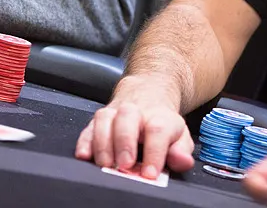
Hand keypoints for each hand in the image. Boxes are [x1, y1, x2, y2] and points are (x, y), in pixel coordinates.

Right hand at [74, 75, 193, 180]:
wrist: (147, 93)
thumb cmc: (161, 122)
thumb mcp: (179, 136)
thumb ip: (181, 150)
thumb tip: (181, 160)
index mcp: (159, 117)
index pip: (158, 130)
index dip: (154, 153)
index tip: (150, 173)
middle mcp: (135, 112)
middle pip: (128, 117)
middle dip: (125, 142)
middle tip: (125, 164)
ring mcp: (114, 113)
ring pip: (104, 119)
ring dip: (103, 143)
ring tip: (106, 164)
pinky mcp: (97, 121)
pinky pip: (87, 127)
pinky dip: (85, 142)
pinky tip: (85, 155)